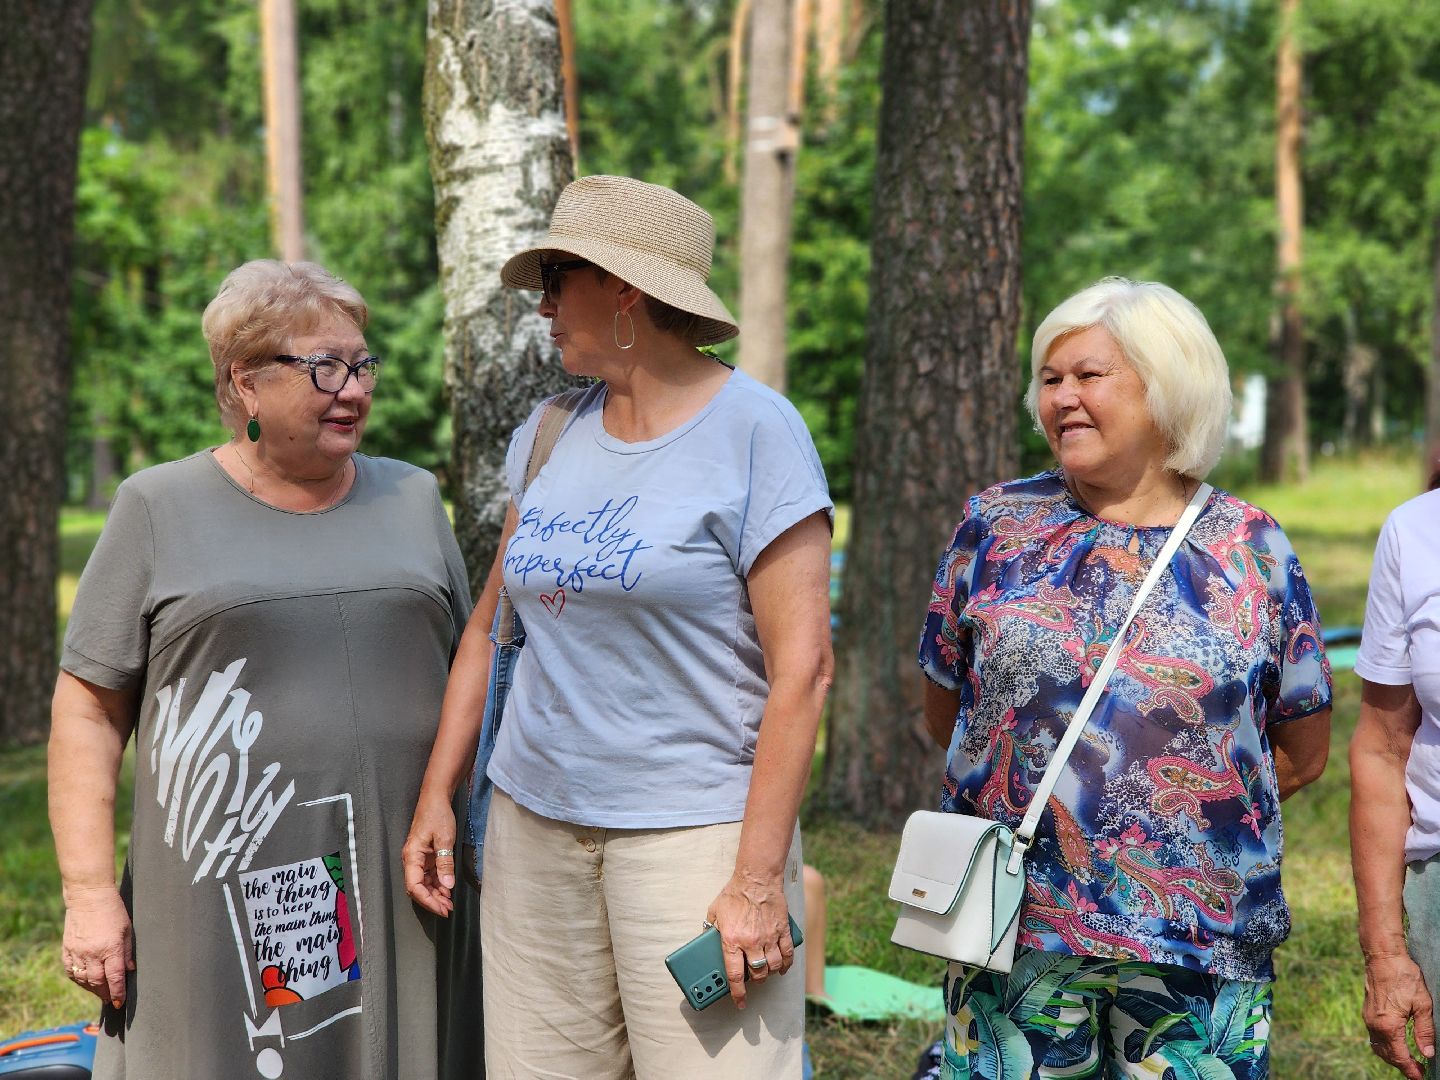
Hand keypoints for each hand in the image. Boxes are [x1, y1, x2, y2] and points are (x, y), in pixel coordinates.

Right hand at [62, 887, 133, 1007]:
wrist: (89, 896)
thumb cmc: (113, 910)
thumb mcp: (127, 929)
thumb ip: (128, 951)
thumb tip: (130, 970)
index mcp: (111, 948)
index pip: (115, 977)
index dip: (118, 992)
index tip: (120, 1002)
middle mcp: (93, 953)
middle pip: (98, 982)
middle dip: (105, 994)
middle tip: (110, 1000)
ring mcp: (78, 952)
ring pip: (83, 979)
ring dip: (92, 989)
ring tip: (100, 993)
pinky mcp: (67, 949)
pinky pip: (70, 971)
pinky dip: (78, 979)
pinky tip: (84, 982)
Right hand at [402, 790, 457, 916]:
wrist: (436, 798)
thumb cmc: (438, 814)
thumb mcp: (445, 839)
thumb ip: (445, 863)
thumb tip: (447, 886)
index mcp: (412, 856)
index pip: (414, 887)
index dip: (428, 900)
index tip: (442, 909)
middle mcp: (412, 860)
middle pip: (418, 888)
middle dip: (432, 901)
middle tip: (448, 909)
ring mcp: (419, 859)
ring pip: (424, 883)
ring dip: (436, 894)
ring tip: (449, 903)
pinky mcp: (426, 856)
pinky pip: (429, 875)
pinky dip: (438, 884)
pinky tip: (448, 890)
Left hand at [705, 870, 795, 1008]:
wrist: (757, 878)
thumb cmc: (735, 893)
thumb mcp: (715, 911)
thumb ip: (711, 927)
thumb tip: (706, 938)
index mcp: (732, 940)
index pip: (735, 975)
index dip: (737, 993)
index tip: (739, 1002)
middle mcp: (751, 942)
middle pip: (757, 973)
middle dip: (755, 982)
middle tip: (753, 981)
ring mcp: (769, 937)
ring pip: (772, 966)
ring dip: (769, 973)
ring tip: (765, 973)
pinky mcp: (782, 931)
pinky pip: (787, 954)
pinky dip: (786, 964)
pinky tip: (782, 967)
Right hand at [1363, 953, 1435, 1079]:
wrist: (1383, 956)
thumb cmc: (1404, 977)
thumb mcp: (1423, 1005)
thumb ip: (1425, 1031)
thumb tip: (1427, 1053)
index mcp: (1388, 1025)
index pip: (1399, 1057)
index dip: (1410, 1070)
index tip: (1420, 1077)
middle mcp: (1374, 1024)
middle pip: (1387, 1055)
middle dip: (1402, 1066)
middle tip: (1418, 1071)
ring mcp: (1368, 1017)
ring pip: (1379, 1046)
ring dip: (1392, 1056)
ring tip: (1408, 1060)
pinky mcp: (1367, 1011)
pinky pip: (1374, 1036)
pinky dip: (1385, 1045)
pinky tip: (1396, 1043)